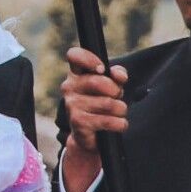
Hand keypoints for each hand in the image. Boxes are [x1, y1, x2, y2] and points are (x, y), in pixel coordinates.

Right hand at [60, 48, 127, 191]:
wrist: (91, 136)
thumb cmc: (101, 104)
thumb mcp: (111, 86)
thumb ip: (117, 75)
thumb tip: (119, 76)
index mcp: (76, 74)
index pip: (74, 55)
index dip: (90, 59)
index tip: (102, 69)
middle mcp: (69, 87)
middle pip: (98, 81)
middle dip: (116, 90)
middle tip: (117, 96)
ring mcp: (72, 105)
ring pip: (108, 103)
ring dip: (121, 109)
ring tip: (117, 113)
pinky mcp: (78, 123)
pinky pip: (108, 120)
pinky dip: (120, 123)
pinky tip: (118, 124)